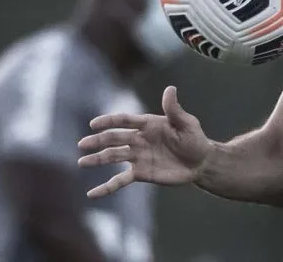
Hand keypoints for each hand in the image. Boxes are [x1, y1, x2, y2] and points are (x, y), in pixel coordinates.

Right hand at [78, 86, 211, 197]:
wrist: (200, 162)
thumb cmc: (194, 139)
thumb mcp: (187, 123)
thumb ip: (174, 109)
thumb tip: (170, 88)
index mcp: (147, 125)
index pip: (124, 121)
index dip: (109, 121)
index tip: (93, 124)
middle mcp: (138, 140)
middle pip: (114, 139)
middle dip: (98, 141)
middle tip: (83, 144)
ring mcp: (137, 157)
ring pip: (113, 157)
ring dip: (97, 159)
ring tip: (82, 162)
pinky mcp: (140, 173)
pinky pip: (119, 180)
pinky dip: (106, 187)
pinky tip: (92, 194)